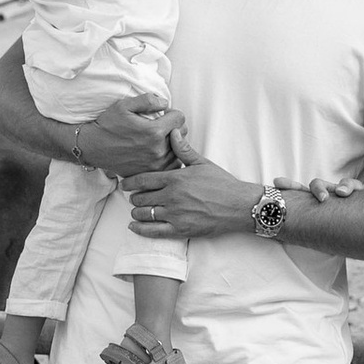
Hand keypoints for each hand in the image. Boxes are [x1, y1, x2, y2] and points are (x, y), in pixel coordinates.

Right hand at [75, 95, 178, 177]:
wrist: (93, 147)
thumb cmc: (107, 126)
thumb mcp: (124, 105)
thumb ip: (148, 100)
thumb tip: (165, 103)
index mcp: (154, 131)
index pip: (180, 118)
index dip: (172, 113)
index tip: (163, 115)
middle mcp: (158, 150)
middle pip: (182, 134)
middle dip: (174, 127)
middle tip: (160, 126)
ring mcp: (155, 164)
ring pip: (179, 151)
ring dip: (173, 143)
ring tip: (158, 140)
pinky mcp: (151, 173)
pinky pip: (171, 165)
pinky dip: (168, 158)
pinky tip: (157, 152)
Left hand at [128, 151, 257, 241]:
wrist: (239, 206)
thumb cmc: (222, 184)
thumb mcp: (202, 163)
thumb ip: (184, 150)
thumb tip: (172, 132)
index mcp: (175, 179)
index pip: (144, 180)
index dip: (130, 183)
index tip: (124, 184)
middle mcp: (172, 196)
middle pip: (141, 198)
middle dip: (134, 197)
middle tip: (134, 197)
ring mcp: (175, 214)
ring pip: (144, 214)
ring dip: (137, 212)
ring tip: (137, 210)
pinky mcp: (180, 229)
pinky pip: (154, 231)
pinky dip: (140, 229)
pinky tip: (134, 226)